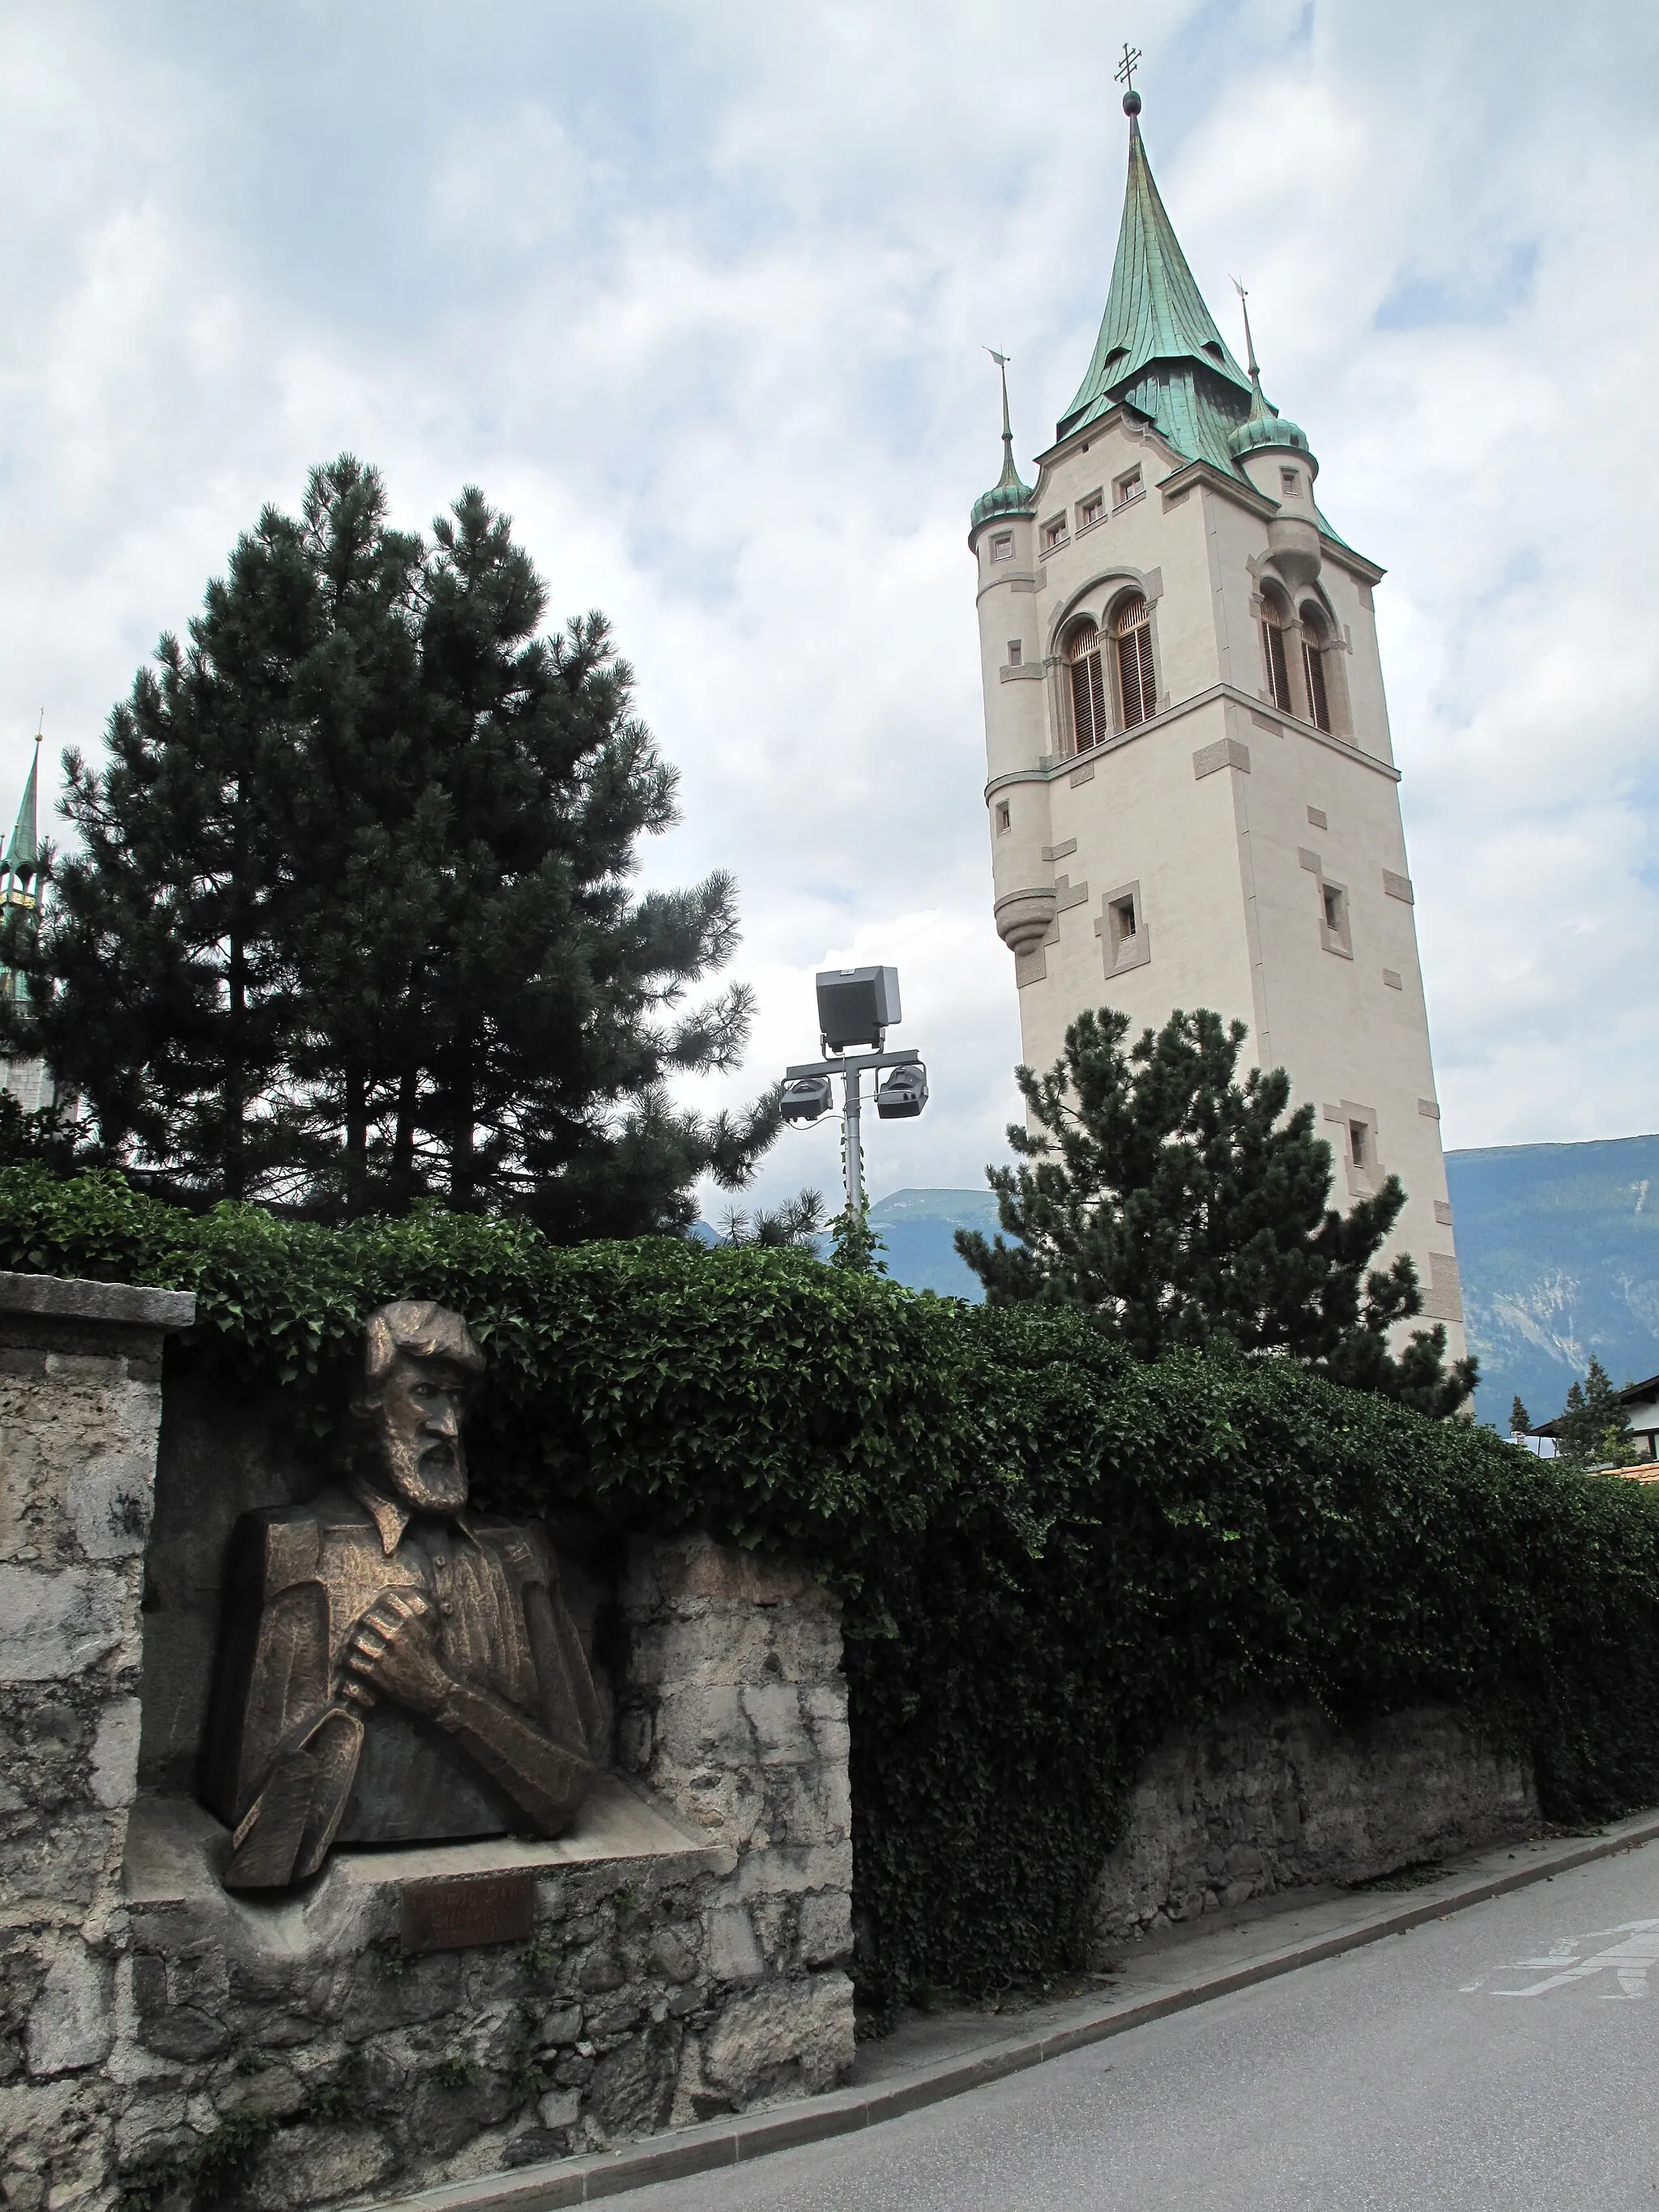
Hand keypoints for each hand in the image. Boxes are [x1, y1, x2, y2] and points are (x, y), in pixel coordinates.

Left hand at [344, 1590, 454, 1720]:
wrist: (431, 1688)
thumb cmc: (428, 1659)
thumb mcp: (427, 1633)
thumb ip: (417, 1614)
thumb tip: (403, 1598)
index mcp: (410, 1622)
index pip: (388, 1601)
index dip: (381, 1604)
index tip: (378, 1610)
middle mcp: (395, 1635)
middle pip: (368, 1619)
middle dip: (364, 1623)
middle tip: (362, 1629)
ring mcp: (383, 1653)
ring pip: (356, 1640)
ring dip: (355, 1643)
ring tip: (356, 1647)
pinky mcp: (375, 1671)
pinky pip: (354, 1661)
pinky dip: (353, 1661)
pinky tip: (358, 1662)